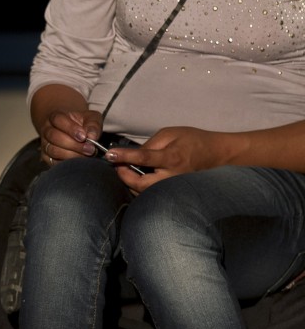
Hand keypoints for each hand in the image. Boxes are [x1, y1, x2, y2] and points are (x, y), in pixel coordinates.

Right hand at [36, 108, 103, 164]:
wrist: (71, 132)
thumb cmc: (82, 124)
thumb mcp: (90, 118)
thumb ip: (93, 125)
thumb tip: (92, 137)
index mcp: (55, 117)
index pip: (58, 120)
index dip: (70, 128)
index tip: (84, 136)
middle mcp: (47, 130)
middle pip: (54, 136)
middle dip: (74, 145)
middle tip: (90, 149)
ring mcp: (45, 144)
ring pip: (53, 150)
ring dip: (71, 155)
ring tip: (86, 156)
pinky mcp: (46, 157)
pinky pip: (53, 162)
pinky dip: (67, 163)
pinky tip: (78, 162)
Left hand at [106, 126, 229, 191]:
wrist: (218, 154)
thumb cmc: (192, 141)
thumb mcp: (170, 134)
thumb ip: (150, 144)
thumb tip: (132, 155)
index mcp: (172, 158)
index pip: (143, 158)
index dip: (124, 157)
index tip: (109, 154)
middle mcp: (173, 176)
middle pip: (141, 184)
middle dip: (124, 176)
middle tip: (117, 165)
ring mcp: (175, 188)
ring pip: (145, 193)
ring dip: (130, 183)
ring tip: (125, 170)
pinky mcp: (175, 193)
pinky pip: (153, 195)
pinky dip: (140, 188)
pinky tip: (136, 179)